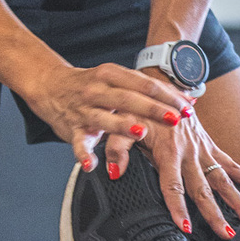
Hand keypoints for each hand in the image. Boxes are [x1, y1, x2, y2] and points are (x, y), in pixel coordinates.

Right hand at [26, 61, 186, 170]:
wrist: (50, 86)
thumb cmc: (91, 85)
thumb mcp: (117, 81)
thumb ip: (148, 89)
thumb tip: (189, 98)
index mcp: (111, 75)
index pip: (144, 83)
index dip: (167, 94)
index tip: (187, 106)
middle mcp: (97, 90)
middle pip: (128, 99)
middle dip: (153, 109)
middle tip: (174, 119)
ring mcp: (84, 109)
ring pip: (105, 118)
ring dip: (122, 126)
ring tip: (140, 133)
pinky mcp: (72, 128)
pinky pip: (78, 143)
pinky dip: (84, 155)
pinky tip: (92, 165)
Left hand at [104, 73, 239, 235]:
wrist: (162, 85)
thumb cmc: (141, 108)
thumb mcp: (122, 124)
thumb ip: (117, 148)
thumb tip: (114, 171)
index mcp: (169, 152)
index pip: (173, 187)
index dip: (179, 207)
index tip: (186, 227)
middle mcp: (190, 154)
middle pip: (204, 190)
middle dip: (215, 214)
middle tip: (226, 234)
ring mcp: (203, 151)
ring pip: (223, 180)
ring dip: (236, 200)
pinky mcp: (211, 147)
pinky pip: (232, 165)